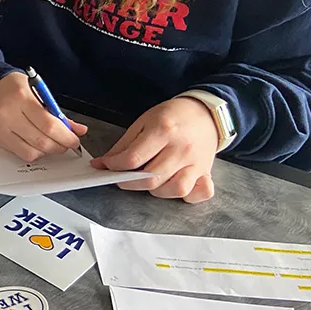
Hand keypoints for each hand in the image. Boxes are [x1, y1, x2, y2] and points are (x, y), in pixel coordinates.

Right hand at [0, 72, 87, 161]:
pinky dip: (35, 153)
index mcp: (22, 97)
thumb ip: (57, 111)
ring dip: (48, 151)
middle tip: (67, 143)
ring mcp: (2, 129)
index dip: (66, 136)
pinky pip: (22, 154)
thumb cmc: (12, 88)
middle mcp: (9, 114)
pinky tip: (38, 145)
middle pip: (42, 141)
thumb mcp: (37, 91)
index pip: (49, 124)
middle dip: (60, 146)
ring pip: (33, 151)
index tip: (74, 139)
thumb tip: (78, 129)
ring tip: (53, 143)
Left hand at [90, 98, 217, 202]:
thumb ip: (124, 145)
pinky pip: (202, 192)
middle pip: (152, 178)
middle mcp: (182, 148)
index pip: (134, 158)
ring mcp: (197, 162)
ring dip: (156, 191)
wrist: (204, 113)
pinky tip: (174, 185)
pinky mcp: (206, 172)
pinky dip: (188, 196)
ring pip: (175, 189)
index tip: (107, 166)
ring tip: (148, 180)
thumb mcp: (143, 122)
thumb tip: (103, 164)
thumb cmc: (172, 116)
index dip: (114, 166)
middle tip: (121, 178)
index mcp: (164, 131)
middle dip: (129, 182)